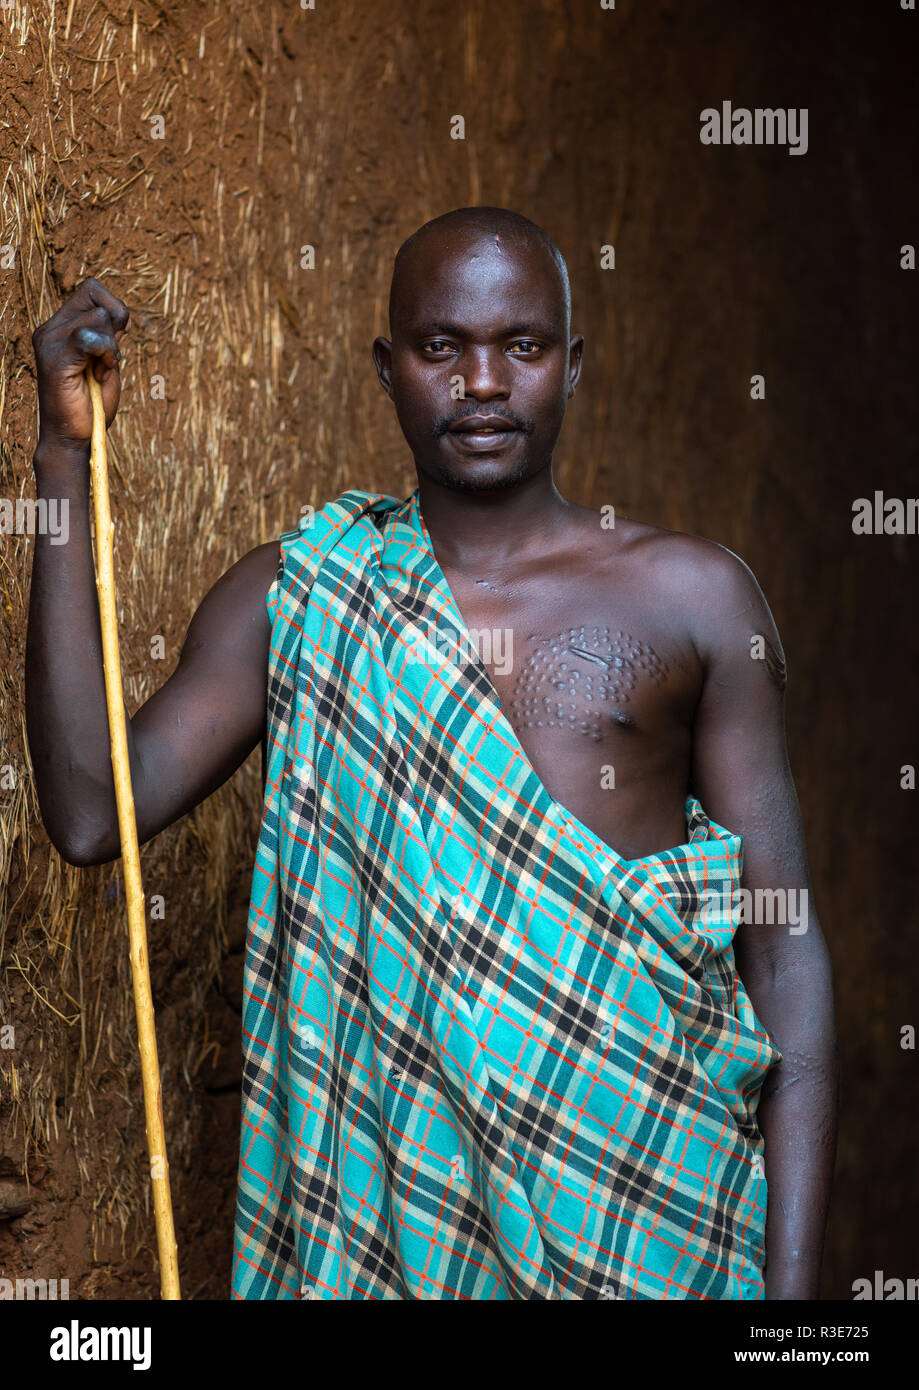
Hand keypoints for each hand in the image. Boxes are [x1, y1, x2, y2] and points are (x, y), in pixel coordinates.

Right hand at [32, 277, 129, 456]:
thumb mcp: (106, 362)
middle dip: (116, 328)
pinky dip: (106, 355)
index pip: (92, 289)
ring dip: (112, 348)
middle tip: (105, 360)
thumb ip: (109, 335)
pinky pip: (91, 337)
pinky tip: (98, 375)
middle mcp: (50, 329)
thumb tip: (120, 312)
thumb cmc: (91, 405)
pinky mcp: (55, 357)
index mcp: (60, 327)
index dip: (113, 310)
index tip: (111, 344)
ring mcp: (50, 341)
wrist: (73, 438)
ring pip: (99, 317)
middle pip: (98, 297)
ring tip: (98, 373)